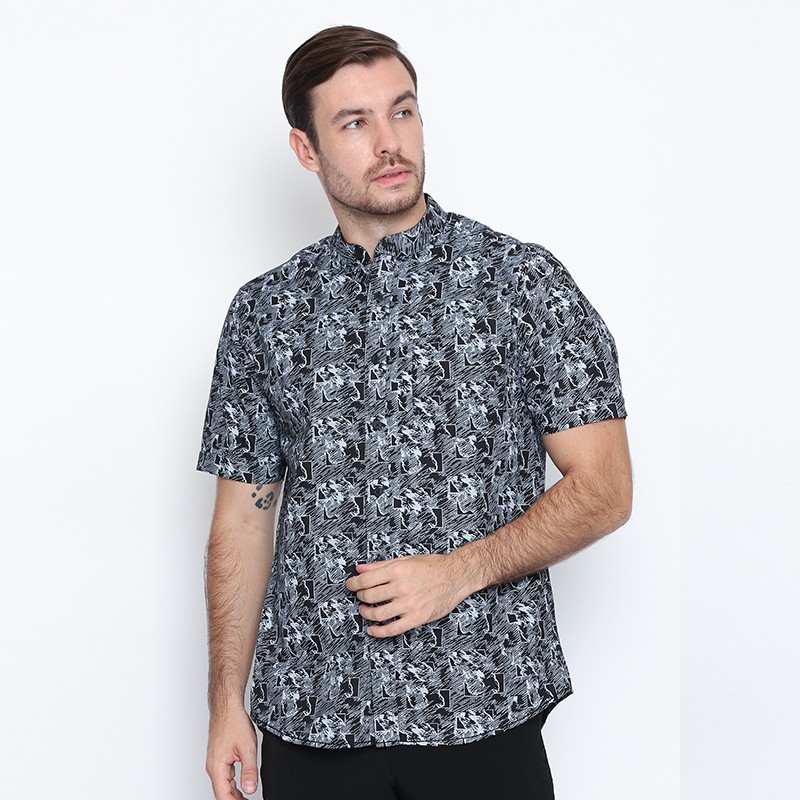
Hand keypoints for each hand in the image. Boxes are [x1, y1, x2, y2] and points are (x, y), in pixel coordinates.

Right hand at [206, 706, 258, 798]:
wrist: (226, 707)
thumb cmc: (233, 722)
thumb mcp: (247, 748)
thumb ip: (249, 770)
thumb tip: (250, 789)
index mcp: (217, 768)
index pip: (223, 797)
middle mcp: (213, 767)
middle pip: (222, 793)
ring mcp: (215, 763)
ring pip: (223, 786)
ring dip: (234, 795)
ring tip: (247, 799)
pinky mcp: (218, 758)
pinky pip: (224, 777)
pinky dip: (232, 785)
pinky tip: (241, 788)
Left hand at [345, 553, 472, 637]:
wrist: (456, 576)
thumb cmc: (432, 566)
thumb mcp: (405, 560)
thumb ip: (381, 565)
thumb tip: (360, 568)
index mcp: (397, 571)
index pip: (365, 580)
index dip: (353, 584)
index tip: (351, 585)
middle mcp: (401, 587)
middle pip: (369, 596)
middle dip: (360, 597)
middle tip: (360, 596)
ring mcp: (409, 604)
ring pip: (377, 613)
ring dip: (365, 613)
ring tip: (365, 610)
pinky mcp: (416, 618)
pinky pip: (392, 629)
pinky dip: (378, 631)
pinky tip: (372, 629)